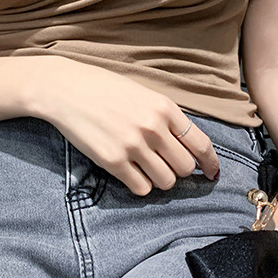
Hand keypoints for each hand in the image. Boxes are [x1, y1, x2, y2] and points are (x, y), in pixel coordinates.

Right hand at [26, 55, 221, 193]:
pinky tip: (130, 171)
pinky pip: (141, 188)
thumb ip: (166, 117)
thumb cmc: (103, 89)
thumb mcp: (143, 93)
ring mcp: (133, 145)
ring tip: (145, 167)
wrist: (64, 89)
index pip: (200, 144)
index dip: (211, 163)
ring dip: (159, 179)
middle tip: (165, 164)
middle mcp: (152, 127)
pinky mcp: (112, 161)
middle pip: (185, 167)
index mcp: (164, 107)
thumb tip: (188, 145)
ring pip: (166, 181)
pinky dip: (139, 185)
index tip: (212, 172)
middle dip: (179, 170)